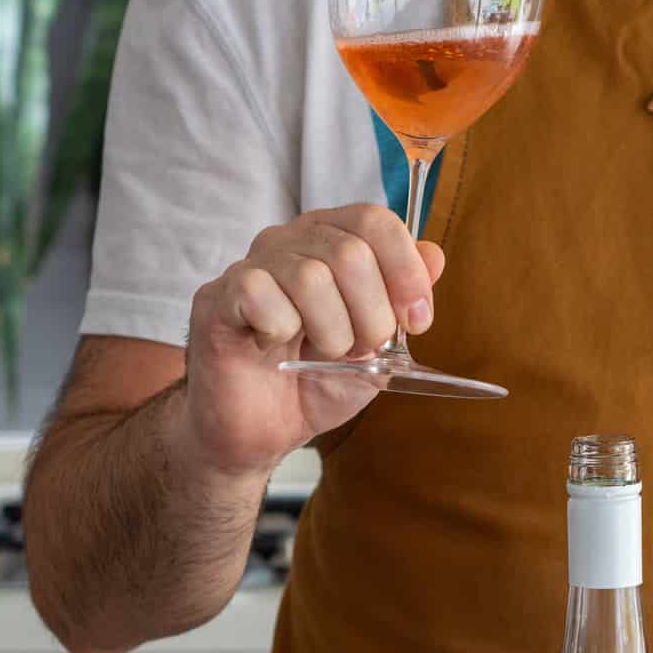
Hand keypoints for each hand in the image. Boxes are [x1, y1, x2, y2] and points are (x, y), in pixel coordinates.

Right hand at [183, 205, 445, 473]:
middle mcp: (291, 242)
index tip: (417, 321)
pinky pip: (262, 295)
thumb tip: (434, 255)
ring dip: (330, 333)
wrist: (262, 432)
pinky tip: (271, 348)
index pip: (374, 221)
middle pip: (350, 252)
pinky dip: (280, 332)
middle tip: (360, 351)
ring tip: (319, 354)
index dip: (405, 270)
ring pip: (310, 278)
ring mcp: (252, 265)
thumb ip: (403, 302)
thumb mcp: (377, 350)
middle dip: (372, 316)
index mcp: (331, 243)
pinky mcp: (219, 296)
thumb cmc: (314, 384)